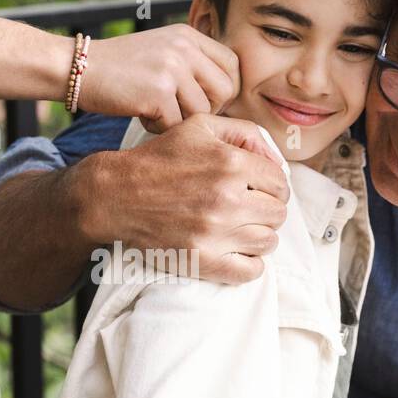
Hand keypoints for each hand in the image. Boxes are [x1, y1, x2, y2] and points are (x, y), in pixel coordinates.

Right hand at [78, 113, 289, 283]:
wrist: (117, 194)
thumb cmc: (160, 159)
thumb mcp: (200, 127)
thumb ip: (245, 133)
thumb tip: (277, 160)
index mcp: (231, 163)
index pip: (280, 183)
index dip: (271, 186)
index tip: (256, 190)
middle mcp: (227, 198)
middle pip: (277, 213)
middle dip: (265, 210)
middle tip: (245, 208)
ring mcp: (215, 232)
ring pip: (268, 242)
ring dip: (258, 235)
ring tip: (238, 228)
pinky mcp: (203, 260)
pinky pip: (251, 271)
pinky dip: (249, 263)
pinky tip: (234, 250)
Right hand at [79, 24, 239, 131]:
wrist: (76, 68)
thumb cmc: (118, 68)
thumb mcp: (160, 50)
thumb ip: (191, 64)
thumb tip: (226, 96)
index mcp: (188, 36)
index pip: (232, 64)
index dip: (225, 90)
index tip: (207, 102)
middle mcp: (184, 48)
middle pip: (224, 91)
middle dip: (208, 110)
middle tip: (180, 112)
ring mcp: (172, 68)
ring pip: (202, 112)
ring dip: (180, 120)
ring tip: (155, 111)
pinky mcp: (157, 92)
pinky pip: (176, 125)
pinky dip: (159, 127)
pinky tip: (141, 115)